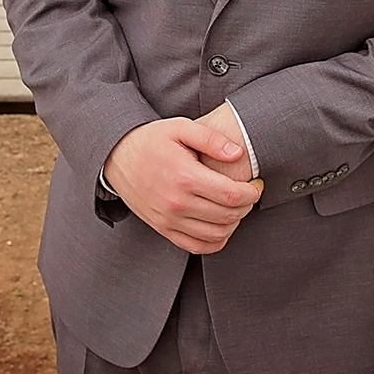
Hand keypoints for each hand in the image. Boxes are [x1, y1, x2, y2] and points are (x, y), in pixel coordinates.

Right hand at [102, 118, 260, 253]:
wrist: (116, 156)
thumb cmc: (151, 139)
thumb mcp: (181, 127)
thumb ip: (211, 139)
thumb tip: (238, 153)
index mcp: (185, 176)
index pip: (232, 195)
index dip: (252, 192)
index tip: (257, 184)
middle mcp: (177, 204)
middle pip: (228, 216)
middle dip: (247, 206)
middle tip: (250, 192)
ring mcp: (169, 220)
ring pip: (216, 235)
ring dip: (234, 223)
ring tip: (236, 205)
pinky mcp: (163, 229)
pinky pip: (197, 246)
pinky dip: (216, 240)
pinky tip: (221, 223)